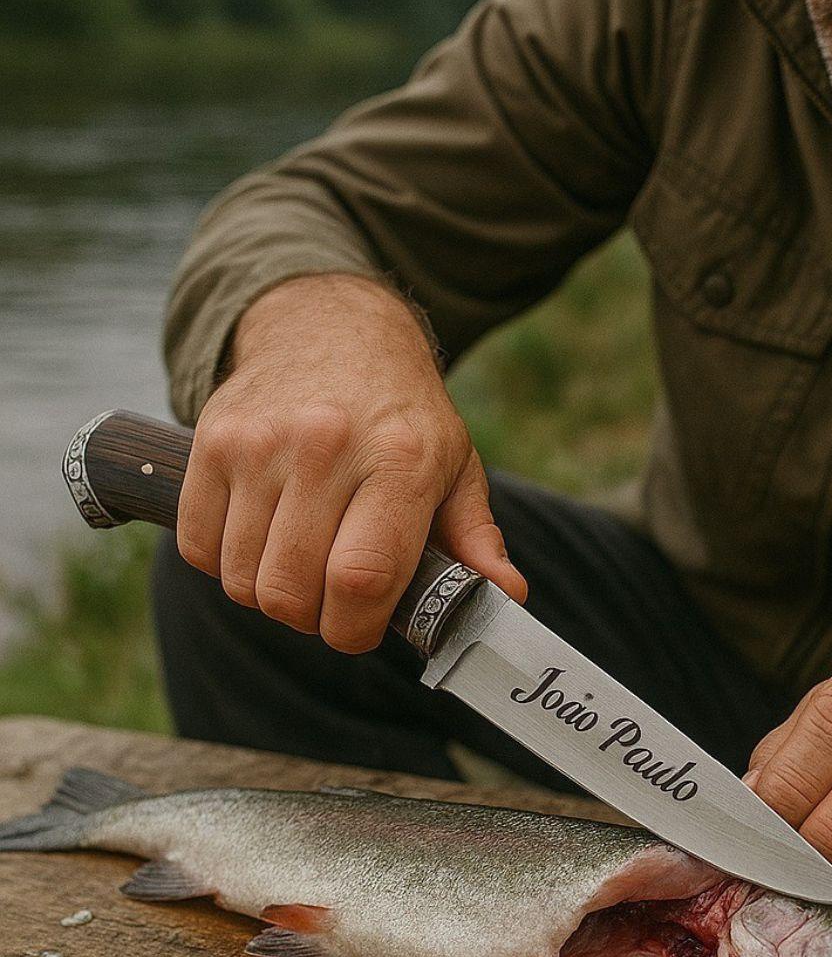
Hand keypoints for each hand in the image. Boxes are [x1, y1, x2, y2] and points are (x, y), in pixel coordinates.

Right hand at [176, 273, 526, 652]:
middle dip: (312, 619)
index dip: (356, 628)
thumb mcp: (455, 467)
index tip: (362, 627)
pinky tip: (262, 537)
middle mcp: (327, 446)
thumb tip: (507, 595)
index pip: (361, 579)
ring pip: (243, 578)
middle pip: (292, 590)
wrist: (331, 328)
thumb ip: (476, 538)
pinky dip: (227, 563)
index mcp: (401, 460)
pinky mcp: (212, 440)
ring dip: (269, 593)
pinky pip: (199, 548)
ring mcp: (261, 442)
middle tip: (331, 598)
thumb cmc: (402, 415)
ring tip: (301, 563)